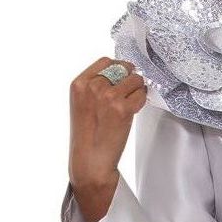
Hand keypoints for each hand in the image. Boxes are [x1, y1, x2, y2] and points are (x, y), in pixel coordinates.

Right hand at [67, 57, 147, 221]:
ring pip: (135, 79)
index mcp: (79, 84)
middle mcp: (93, 87)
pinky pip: (141, 95)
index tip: (123, 75)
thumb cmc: (88, 136)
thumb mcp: (82, 104)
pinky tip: (134, 110)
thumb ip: (95, 86)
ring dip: (138, 89)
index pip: (105, 61)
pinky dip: (142, 101)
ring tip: (131, 102)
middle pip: (122, 68)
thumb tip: (119, 73)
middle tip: (131, 90)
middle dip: (130, 77)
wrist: (90, 160)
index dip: (118, 67)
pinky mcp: (122, 108)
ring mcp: (108, 96)